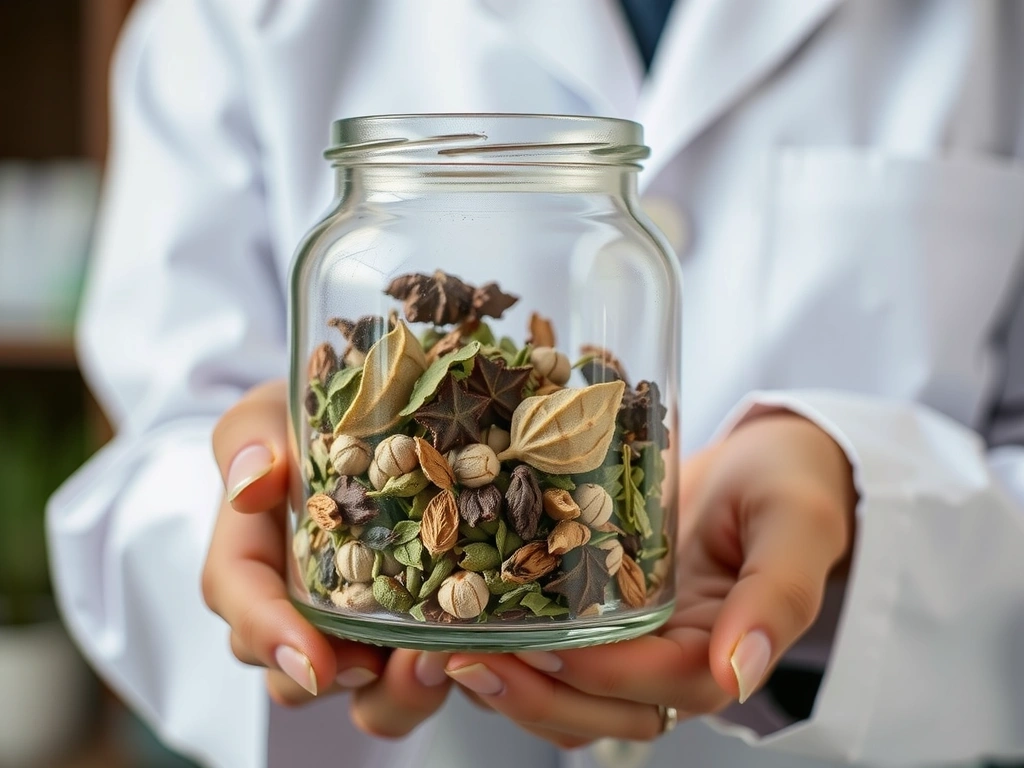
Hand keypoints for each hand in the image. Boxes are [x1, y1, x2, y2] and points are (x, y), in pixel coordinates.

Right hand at [201, 381, 452, 736]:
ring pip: (360, 693)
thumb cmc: (314, 416)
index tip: (313, 660)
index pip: (240, 599)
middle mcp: (299, 603)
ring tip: (443, 661)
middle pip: (294, 672)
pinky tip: (482, 651)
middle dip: (340, 676)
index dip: (270, 635)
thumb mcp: (277, 410)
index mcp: (254, 550)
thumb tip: (252, 483)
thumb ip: (249, 437)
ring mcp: (357, 625)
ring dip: (398, 691)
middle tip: (390, 660)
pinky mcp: (413, 630)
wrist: (375, 415)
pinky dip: (447, 677)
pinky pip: (421, 680)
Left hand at [442, 411, 856, 747]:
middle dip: (534, 695)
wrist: (768, 463)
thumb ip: (778, 596)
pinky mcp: (601, 617)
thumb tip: (742, 674)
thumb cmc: (790, 486)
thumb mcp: (794, 525)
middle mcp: (671, 661)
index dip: (605, 676)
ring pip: (568, 697)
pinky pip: (553, 656)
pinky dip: (508, 649)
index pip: (664, 686)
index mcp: (722, 650)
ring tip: (443, 647)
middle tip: (464, 657)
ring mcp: (633, 644)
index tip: (548, 648)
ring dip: (509, 684)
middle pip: (603, 710)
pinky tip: (459, 616)